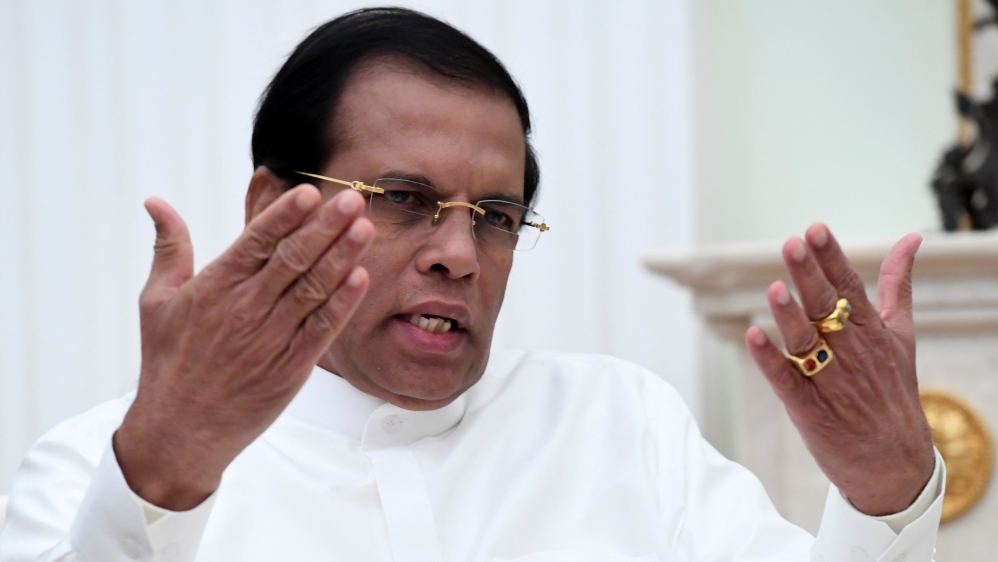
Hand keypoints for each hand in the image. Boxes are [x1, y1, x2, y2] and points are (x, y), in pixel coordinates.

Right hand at [115, 181, 373, 510]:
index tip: (309, 192)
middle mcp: (244, 309)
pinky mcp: (290, 368)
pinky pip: (321, 329)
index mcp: (213, 288)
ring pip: (313, 289)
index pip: (256, 242)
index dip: (285, 216)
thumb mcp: (157, 301)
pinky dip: (342, 303)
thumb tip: (156, 203)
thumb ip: (169, 249)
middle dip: (325, 226)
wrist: (179, 432)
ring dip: (341, 257)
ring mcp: (269, 339)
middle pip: (292, 259)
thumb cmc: (167, 364)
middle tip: (352, 199)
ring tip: (364, 228)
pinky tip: (360, 278)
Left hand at [745, 223, 934, 515]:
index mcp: (870, 330)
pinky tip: (752, 337)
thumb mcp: (902, 335)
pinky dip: (769, 360)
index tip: (815, 229)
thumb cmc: (893, 391)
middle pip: (825, 307)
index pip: (849, 286)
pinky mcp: (808, 408)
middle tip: (792, 244)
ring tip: (776, 288)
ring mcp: (828, 380)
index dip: (830, 258)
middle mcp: (850, 352)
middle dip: (809, 275)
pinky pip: (785, 379)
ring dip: (789, 315)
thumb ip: (898, 285)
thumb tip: (910, 239)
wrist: (895, 463)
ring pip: (805, 342)